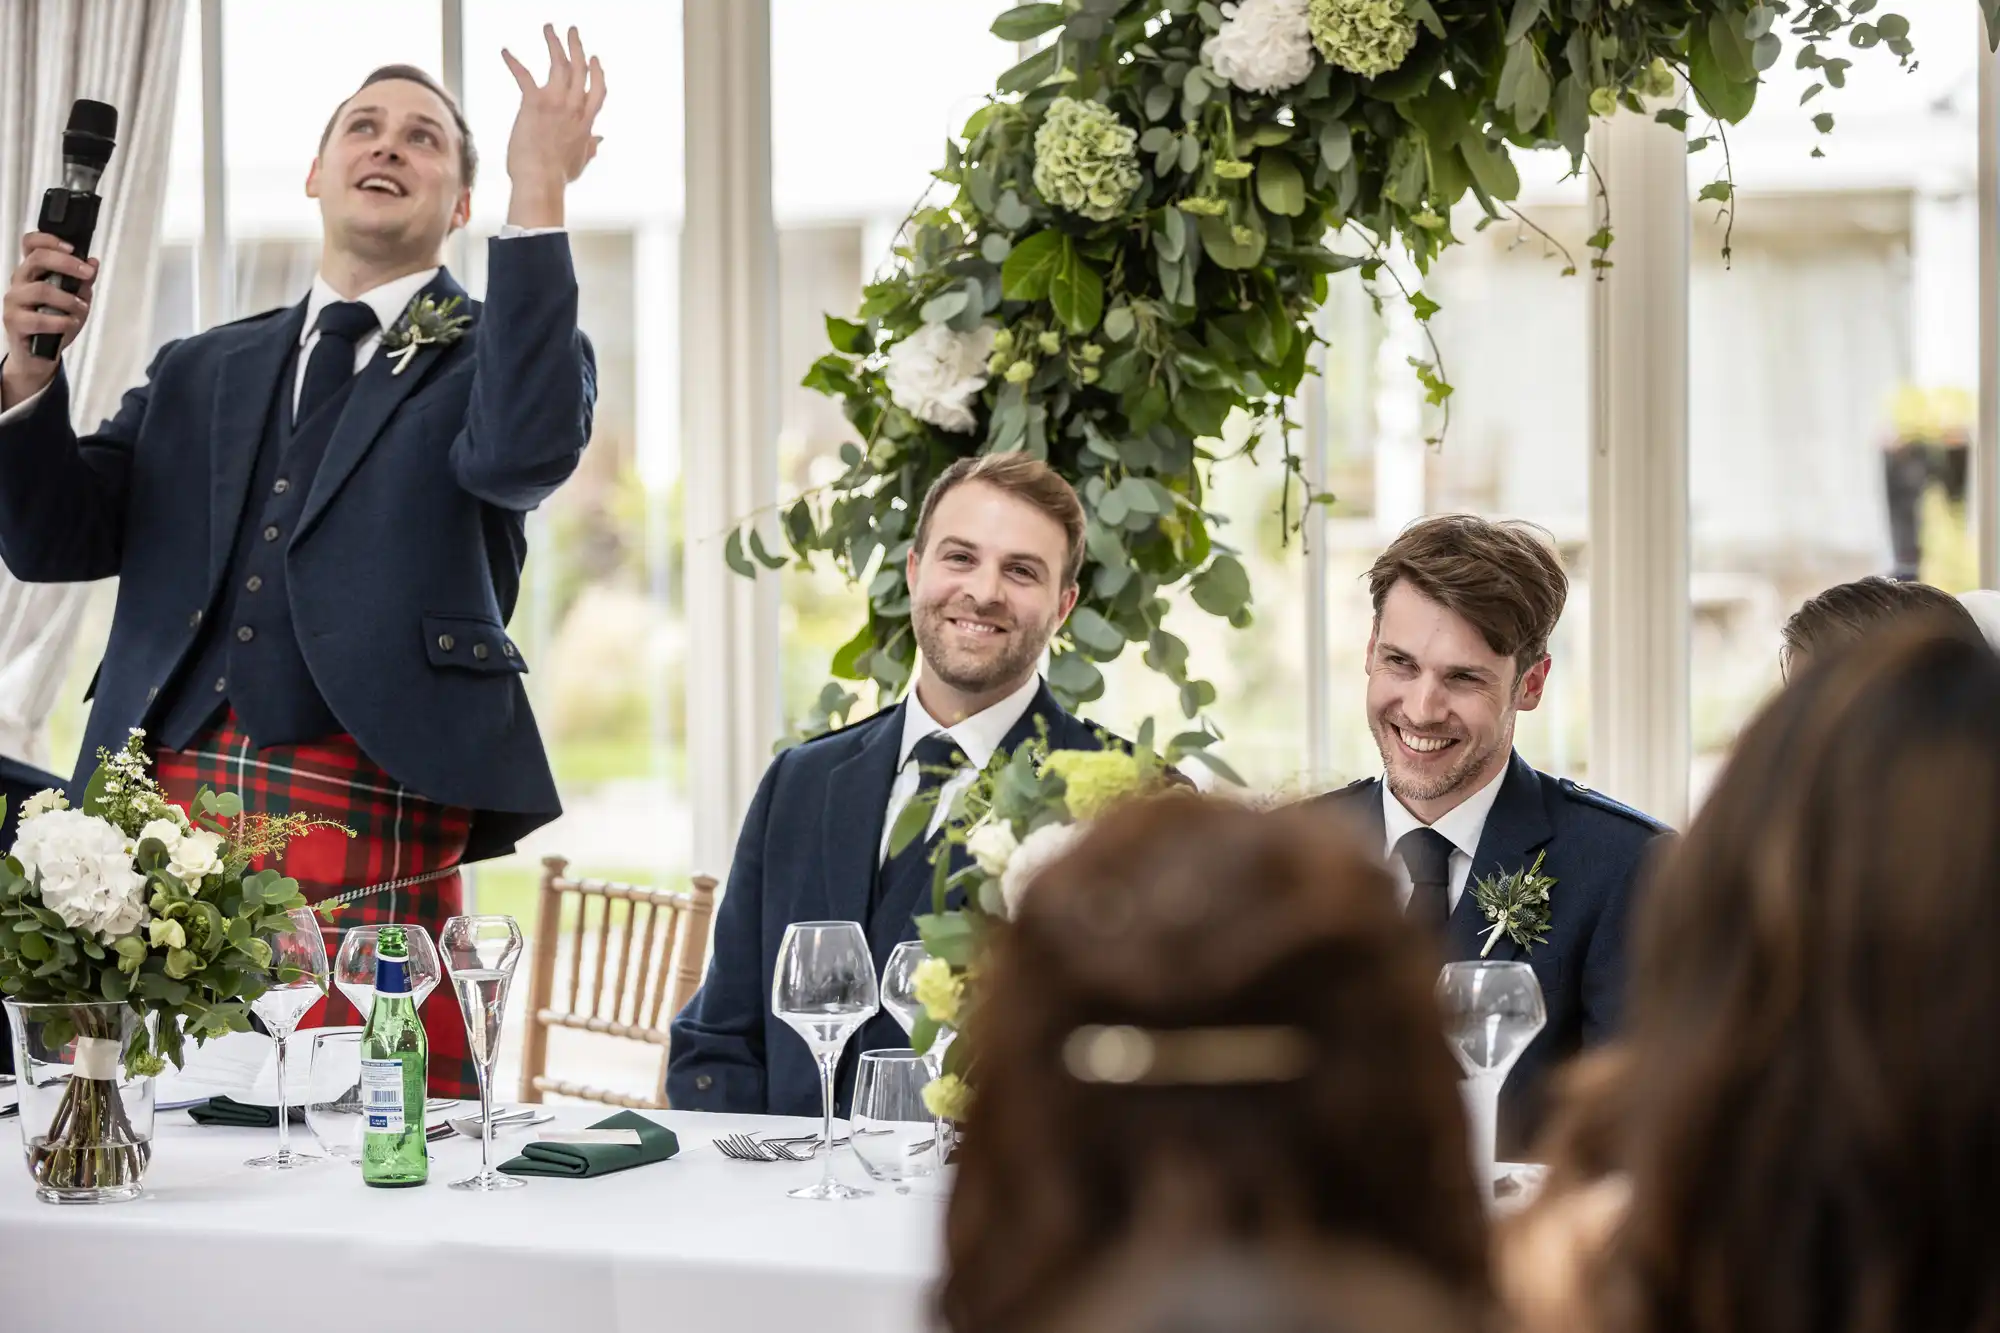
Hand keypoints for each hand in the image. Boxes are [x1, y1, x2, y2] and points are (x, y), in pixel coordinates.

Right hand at [1, 233, 97, 408]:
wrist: (38, 355)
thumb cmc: (55, 323)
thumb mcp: (76, 301)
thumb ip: (83, 282)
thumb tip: (93, 262)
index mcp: (33, 272)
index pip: (31, 244)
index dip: (49, 240)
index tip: (73, 249)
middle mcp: (20, 282)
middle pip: (37, 259)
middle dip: (67, 264)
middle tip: (87, 274)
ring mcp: (14, 301)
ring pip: (41, 289)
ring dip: (68, 299)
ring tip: (80, 308)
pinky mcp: (14, 322)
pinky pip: (38, 318)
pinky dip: (60, 321)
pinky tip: (70, 323)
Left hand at [500, 24, 607, 228]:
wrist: (540, 181)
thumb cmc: (557, 177)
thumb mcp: (580, 161)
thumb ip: (590, 147)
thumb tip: (600, 141)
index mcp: (586, 122)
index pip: (598, 90)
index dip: (597, 71)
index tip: (594, 58)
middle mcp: (575, 108)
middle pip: (581, 69)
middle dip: (577, 47)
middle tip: (572, 31)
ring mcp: (556, 103)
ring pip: (559, 64)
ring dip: (554, 43)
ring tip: (549, 28)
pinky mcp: (534, 102)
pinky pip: (524, 75)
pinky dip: (513, 61)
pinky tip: (504, 51)